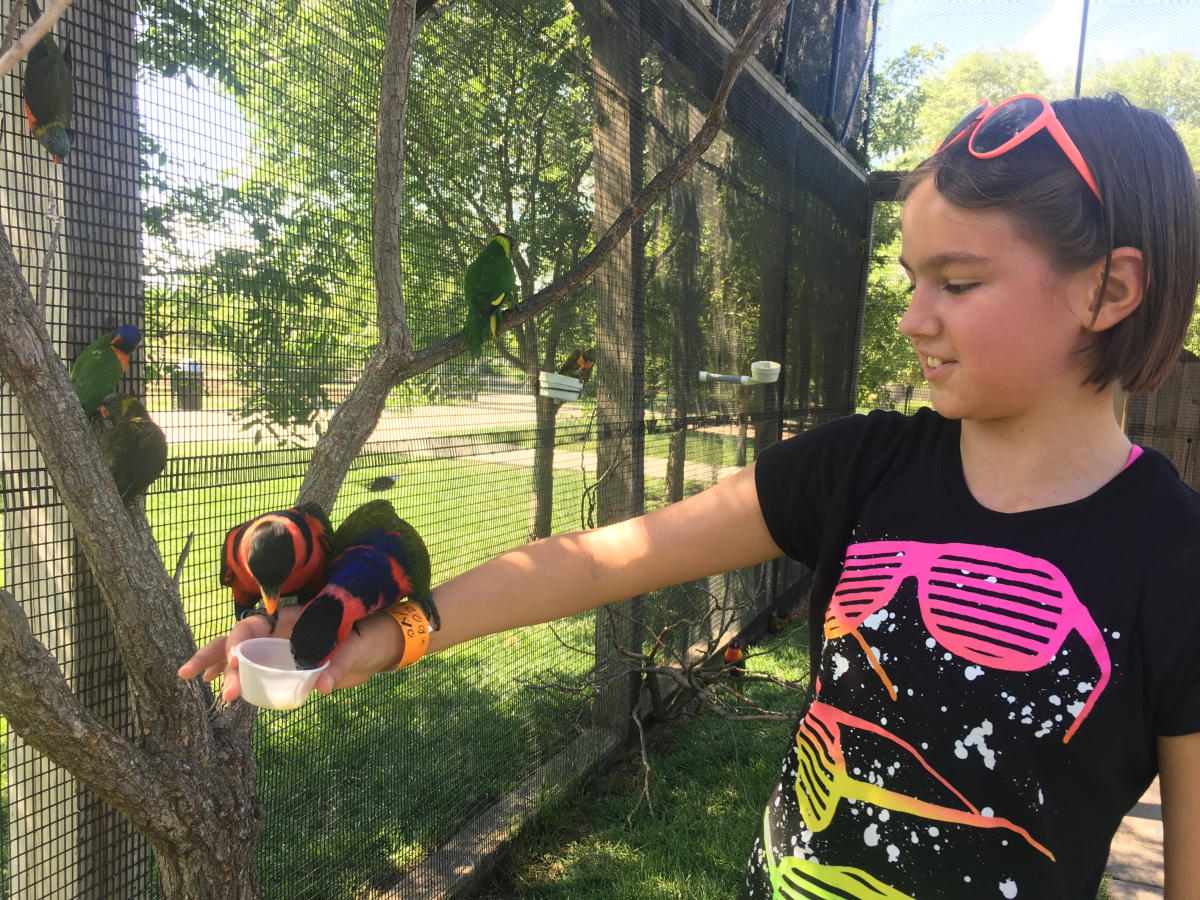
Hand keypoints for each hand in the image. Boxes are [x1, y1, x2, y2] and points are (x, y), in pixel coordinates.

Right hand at [177, 606, 402, 700]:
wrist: (378, 647)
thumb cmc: (367, 639)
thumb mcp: (357, 648)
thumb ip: (340, 664)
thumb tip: (323, 687)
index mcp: (296, 620)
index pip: (258, 625)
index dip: (240, 641)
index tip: (234, 663)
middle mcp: (282, 632)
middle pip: (239, 638)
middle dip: (216, 656)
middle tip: (196, 678)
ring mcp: (280, 649)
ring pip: (240, 653)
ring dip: (216, 665)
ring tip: (191, 679)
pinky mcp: (284, 666)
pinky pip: (253, 669)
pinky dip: (233, 675)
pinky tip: (213, 685)